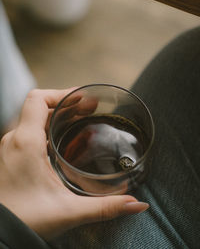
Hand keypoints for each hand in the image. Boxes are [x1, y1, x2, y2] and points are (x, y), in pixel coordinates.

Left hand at [0, 89, 148, 239]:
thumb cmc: (24, 221)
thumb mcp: (68, 212)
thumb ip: (105, 207)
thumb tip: (135, 203)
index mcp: (25, 143)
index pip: (38, 99)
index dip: (62, 93)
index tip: (83, 98)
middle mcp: (15, 140)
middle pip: (40, 107)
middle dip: (66, 104)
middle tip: (90, 108)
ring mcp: (11, 148)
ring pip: (34, 119)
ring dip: (57, 115)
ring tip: (80, 119)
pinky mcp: (12, 156)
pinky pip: (30, 131)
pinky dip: (48, 127)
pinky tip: (64, 140)